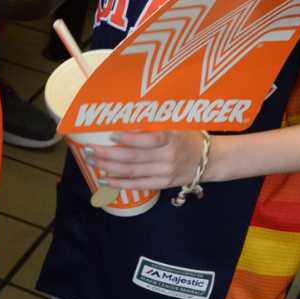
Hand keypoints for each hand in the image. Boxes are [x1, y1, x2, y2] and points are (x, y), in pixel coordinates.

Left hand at [82, 130, 211, 188]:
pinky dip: (121, 183)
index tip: (110, 135)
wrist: (210, 159)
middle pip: (134, 157)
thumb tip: (125, 113)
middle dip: (108, 154)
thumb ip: (154, 121)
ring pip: (133, 172)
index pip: (149, 139)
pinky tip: (105, 180)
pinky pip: (139, 185)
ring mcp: (166, 172)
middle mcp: (168, 156)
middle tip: (89, 150)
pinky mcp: (164, 183)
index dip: (129, 138)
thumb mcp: (176, 123)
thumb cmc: (188, 136)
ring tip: (92, 162)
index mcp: (172, 137)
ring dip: (109, 168)